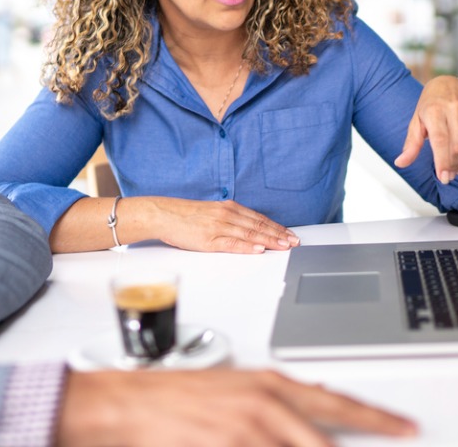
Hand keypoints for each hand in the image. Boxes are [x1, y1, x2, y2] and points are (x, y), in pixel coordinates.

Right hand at [57, 368, 417, 445]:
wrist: (127, 403)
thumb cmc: (178, 396)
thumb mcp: (239, 387)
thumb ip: (281, 400)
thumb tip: (320, 405)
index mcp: (272, 385)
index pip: (339, 405)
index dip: (378, 419)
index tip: (406, 427)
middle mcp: (265, 407)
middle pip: (325, 443)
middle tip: (388, 440)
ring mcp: (245, 433)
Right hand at [139, 197, 300, 253]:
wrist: (163, 214)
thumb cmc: (185, 216)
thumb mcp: (212, 212)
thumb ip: (230, 219)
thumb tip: (247, 229)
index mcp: (228, 208)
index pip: (259, 218)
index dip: (276, 227)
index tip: (289, 234)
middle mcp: (227, 215)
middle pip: (258, 226)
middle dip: (279, 234)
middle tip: (294, 242)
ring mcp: (218, 226)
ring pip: (250, 234)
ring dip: (269, 240)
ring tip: (284, 246)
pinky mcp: (209, 239)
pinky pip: (232, 243)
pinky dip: (247, 246)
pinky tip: (258, 249)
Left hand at [394, 76, 457, 183]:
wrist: (445, 82)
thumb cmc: (429, 105)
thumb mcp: (416, 121)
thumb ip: (411, 144)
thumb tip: (400, 163)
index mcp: (435, 111)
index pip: (441, 141)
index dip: (443, 161)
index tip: (443, 177)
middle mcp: (455, 110)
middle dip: (455, 165)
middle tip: (449, 175)